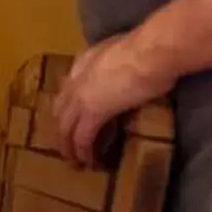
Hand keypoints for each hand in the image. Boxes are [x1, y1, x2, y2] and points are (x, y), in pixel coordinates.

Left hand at [50, 27, 180, 166]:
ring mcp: (81, 97)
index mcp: (84, 62)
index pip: (67, 89)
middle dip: (62, 131)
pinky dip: (85, 152)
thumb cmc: (149, 49)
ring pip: (66, 128)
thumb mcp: (126, 52)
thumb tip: (128, 72)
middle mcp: (76, 79)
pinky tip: (90, 162)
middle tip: (67, 147)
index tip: (71, 120)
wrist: (151, 52)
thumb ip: (118, 63)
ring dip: (69, 147)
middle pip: (61, 111)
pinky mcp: (93, 113)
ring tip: (76, 161)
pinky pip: (82, 138)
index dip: (67, 107)